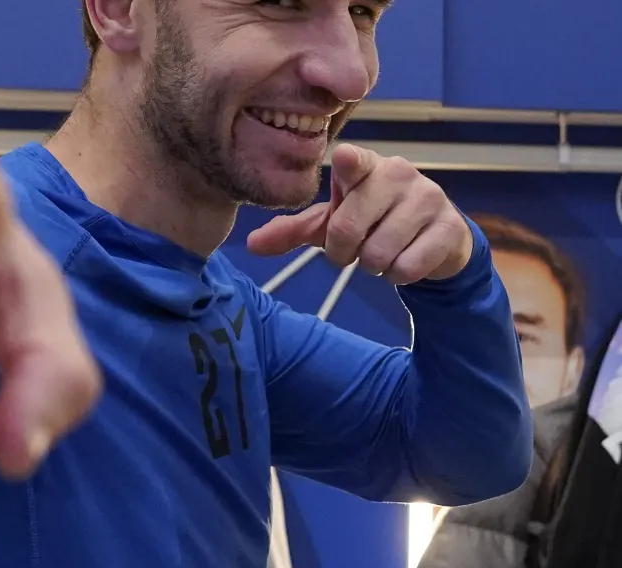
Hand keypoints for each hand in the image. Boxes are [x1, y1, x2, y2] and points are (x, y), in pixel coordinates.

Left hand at [247, 144, 474, 283]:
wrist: (433, 239)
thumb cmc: (373, 223)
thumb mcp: (331, 224)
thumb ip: (293, 231)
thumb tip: (252, 245)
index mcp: (364, 167)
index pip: (351, 161)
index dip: (347, 164)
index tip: (342, 158)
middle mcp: (398, 174)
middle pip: (348, 230)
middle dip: (345, 253)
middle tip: (357, 248)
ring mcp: (429, 198)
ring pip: (377, 254)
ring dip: (374, 266)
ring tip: (383, 250)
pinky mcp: (450, 227)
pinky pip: (407, 267)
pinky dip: (399, 274)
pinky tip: (406, 259)